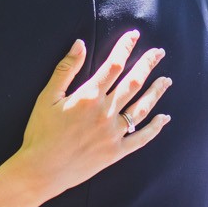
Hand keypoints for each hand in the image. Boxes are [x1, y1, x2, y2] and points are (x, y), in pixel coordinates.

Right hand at [14, 31, 171, 199]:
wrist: (41, 171)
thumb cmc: (40, 133)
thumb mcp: (47, 97)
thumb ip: (65, 69)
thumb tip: (80, 43)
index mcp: (88, 97)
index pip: (113, 65)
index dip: (125, 48)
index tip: (134, 35)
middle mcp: (105, 113)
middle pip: (133, 83)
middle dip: (148, 65)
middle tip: (159, 53)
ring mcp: (113, 133)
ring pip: (142, 108)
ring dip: (156, 92)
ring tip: (167, 80)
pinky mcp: (116, 152)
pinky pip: (141, 138)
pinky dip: (155, 128)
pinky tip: (165, 118)